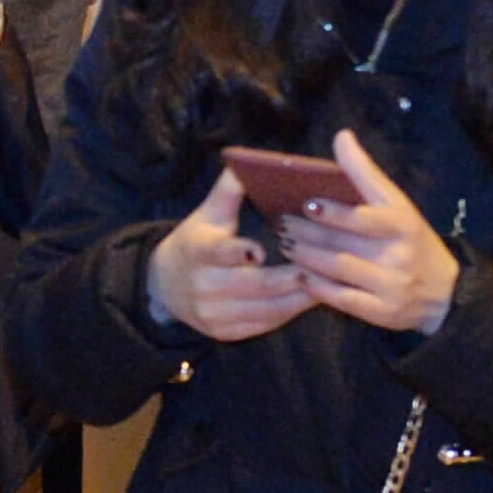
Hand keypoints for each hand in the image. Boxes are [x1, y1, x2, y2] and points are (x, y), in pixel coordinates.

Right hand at [142, 168, 316, 341]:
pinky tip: (312, 297)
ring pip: (266, 309)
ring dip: (299, 297)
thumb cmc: (196, 241)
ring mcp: (214, 314)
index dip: (238, 253)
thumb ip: (229, 189)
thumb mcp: (207, 213)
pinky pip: (265, 324)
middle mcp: (203, 286)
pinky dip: (290, 311)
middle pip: (254, 286)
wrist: (164, 286)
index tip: (260, 250)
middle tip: (322, 265)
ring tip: (328, 281)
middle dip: (290, 277)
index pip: (218, 253)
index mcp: (198, 251)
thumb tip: (250, 159)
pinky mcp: (225, 333)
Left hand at [281, 130, 459, 336]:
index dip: (334, 212)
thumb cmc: (410, 239)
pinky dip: (318, 287)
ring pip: (339, 269)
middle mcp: (399, 254)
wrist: (444, 292)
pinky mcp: (383, 312)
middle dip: (308, 232)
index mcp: (403, 223)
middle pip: (344, 243)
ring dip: (307, 257)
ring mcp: (392, 285)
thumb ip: (366, 173)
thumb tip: (341, 136)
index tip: (306, 204)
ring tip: (286, 244)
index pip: (364, 216)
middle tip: (281, 223)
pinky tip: (300, 276)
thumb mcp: (397, 204)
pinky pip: (343, 299)